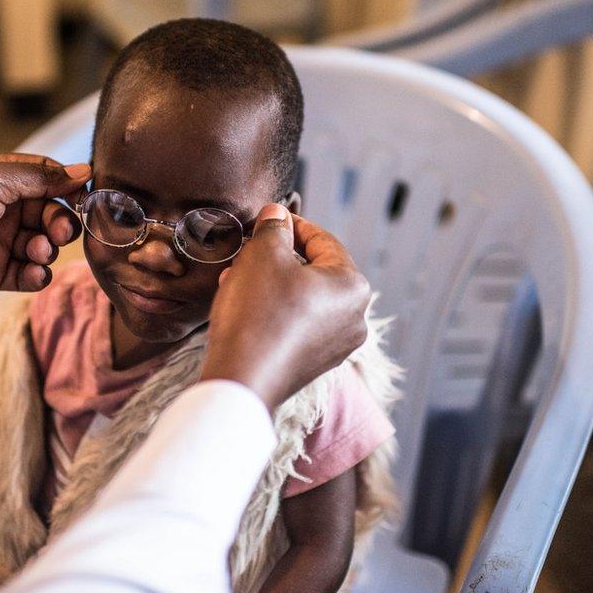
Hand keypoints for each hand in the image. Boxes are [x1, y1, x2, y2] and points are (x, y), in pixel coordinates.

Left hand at [0, 153, 90, 315]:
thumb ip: (39, 176)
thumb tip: (83, 171)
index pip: (46, 177)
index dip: (68, 186)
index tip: (87, 198)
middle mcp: (1, 208)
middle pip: (50, 212)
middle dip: (60, 222)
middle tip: (58, 232)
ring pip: (42, 245)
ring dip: (47, 249)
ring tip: (36, 252)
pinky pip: (28, 274)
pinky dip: (37, 275)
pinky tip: (33, 274)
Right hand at [200, 204, 370, 410]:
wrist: (242, 379)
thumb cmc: (258, 313)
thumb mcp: (263, 255)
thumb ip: (274, 228)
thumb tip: (277, 214)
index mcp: (353, 286)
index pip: (324, 241)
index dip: (293, 225)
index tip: (268, 219)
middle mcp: (355, 318)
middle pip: (314, 271)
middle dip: (278, 258)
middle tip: (249, 251)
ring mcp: (336, 346)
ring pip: (303, 299)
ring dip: (271, 284)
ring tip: (238, 278)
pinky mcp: (313, 365)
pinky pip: (296, 326)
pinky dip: (274, 311)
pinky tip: (244, 306)